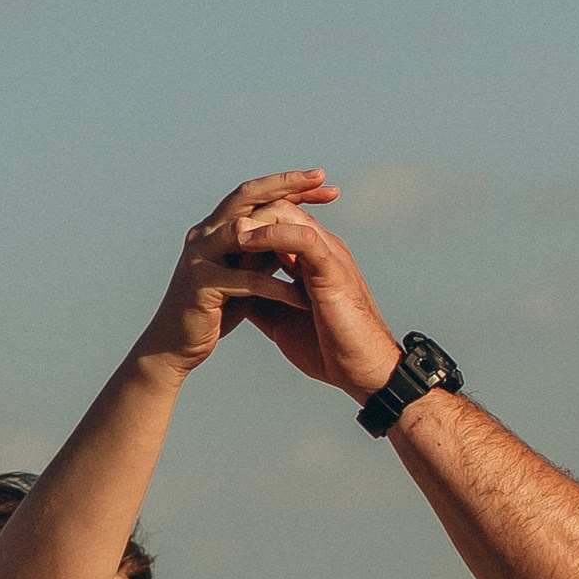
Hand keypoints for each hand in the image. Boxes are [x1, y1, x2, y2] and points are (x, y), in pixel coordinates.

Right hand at [138, 172, 332, 373]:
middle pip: (247, 195)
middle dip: (286, 185)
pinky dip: (276, 287)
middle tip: (321, 178)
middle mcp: (205, 233)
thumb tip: (293, 233)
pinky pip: (246, 280)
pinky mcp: (201, 284)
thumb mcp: (246, 276)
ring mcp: (200, 255)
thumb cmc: (215, 312)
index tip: (323, 181)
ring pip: (243, 229)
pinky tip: (302, 298)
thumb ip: (264, 253)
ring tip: (317, 236)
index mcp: (216, 227)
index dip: (288, 185)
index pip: (255, 194)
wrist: (176, 346)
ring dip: (282, 231)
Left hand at [221, 203, 403, 403]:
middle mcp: (321, 248)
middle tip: (218, 229)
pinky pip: (301, 237)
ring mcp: (328, 254)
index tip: (218, 240)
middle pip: (280, 207)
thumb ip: (260, 299)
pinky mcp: (332, 267)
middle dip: (248, 213)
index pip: (277, 222)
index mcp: (310, 258)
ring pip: (288, 214)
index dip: (246, 226)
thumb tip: (232, 292)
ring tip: (227, 231)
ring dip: (254, 219)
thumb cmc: (326, 350)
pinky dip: (271, 235)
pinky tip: (245, 241)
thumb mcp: (280, 320)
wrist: (360, 371)